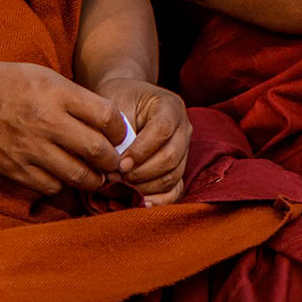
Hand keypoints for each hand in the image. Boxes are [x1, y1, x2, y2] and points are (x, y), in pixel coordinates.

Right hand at [0, 61, 121, 195]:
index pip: (106, 117)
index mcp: (56, 93)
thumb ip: (78, 100)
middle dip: (112, 161)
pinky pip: (52, 187)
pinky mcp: (15, 168)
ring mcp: (29, 148)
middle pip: (97, 151)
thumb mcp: (46, 78)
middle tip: (112, 162)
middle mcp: (45, 121)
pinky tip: (62, 175)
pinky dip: (63, 185)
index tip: (116, 135)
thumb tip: (112, 127)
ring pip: (78, 175)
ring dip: (93, 179)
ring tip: (94, 175)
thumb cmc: (10, 85)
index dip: (119, 130)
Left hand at [96, 77, 191, 203]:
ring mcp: (185, 148)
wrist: (127, 98)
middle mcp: (183, 127)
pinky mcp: (180, 166)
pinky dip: (161, 198)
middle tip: (117, 178)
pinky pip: (177, 187)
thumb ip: (118, 133)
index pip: (161, 131)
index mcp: (170, 105)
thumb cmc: (119, 99)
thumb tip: (116, 167)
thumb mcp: (116, 105)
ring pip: (174, 175)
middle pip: (171, 157)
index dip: (141, 151)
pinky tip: (143, 203)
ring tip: (123, 187)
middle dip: (142, 173)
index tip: (119, 164)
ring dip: (147, 186)